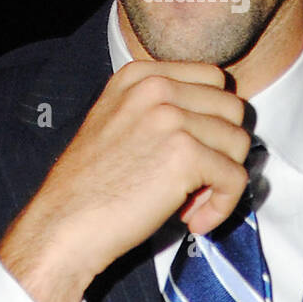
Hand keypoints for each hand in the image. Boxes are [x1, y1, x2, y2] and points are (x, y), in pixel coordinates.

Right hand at [0, 60, 250, 301]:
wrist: (63, 226)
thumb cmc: (91, 187)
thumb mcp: (118, 122)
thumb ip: (163, 109)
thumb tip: (221, 124)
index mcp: (140, 76)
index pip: (214, 79)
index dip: (212, 120)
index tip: (190, 154)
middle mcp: (156, 87)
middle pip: (232, 109)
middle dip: (221, 149)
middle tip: (192, 183)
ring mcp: (171, 118)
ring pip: (239, 142)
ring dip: (221, 179)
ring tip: (188, 203)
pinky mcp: (186, 154)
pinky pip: (236, 178)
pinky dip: (223, 206)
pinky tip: (193, 221)